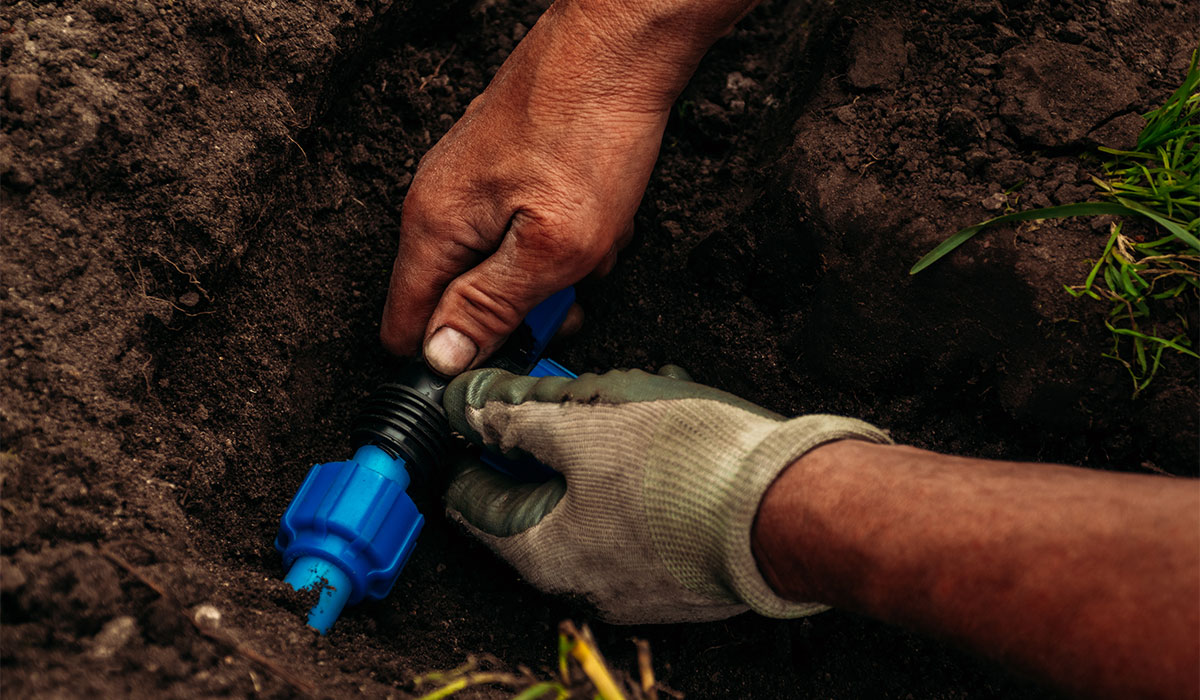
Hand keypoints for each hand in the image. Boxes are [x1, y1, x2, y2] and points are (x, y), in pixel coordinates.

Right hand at [379, 0, 754, 374]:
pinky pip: (521, 229)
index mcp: (433, 229)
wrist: (618, 46)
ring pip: (499, 265)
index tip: (504, 358)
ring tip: (590, 247)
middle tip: (568, 296)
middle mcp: (436, 204)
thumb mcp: (550, 248)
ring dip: (549, 273)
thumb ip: (490, 306)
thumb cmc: (588, 136)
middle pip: (458, 300)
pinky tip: (593, 218)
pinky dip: (560, 237)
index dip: (451, 358)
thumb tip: (440, 358)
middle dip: (518, 312)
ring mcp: (468, 183)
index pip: (405, 327)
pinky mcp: (501, 168)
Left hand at [440, 366, 889, 622]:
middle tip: (556, 392)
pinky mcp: (681, 564)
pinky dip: (641, 467)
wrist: (790, 507)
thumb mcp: (583, 424)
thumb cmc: (686, 469)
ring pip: (595, 497)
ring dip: (598, 445)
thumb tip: (470, 406)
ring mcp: (637, 578)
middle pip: (538, 497)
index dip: (465, 449)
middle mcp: (584, 579)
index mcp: (543, 553)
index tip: (465, 417)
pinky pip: (641, 509)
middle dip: (543, 438)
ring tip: (625, 399)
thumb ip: (517, 416)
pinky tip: (668, 427)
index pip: (473, 502)